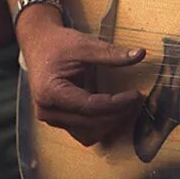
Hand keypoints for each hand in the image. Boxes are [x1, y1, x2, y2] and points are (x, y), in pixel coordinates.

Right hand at [20, 13, 146, 146]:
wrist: (39, 45)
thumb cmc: (58, 44)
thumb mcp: (85, 45)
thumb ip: (111, 53)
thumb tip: (140, 54)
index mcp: (51, 91)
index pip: (90, 106)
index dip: (117, 103)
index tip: (136, 95)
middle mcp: (48, 110)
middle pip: (91, 123)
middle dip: (117, 114)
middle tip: (137, 100)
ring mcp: (52, 118)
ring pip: (88, 134)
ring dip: (111, 123)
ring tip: (128, 107)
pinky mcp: (59, 121)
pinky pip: (84, 133)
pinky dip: (101, 126)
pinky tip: (115, 112)